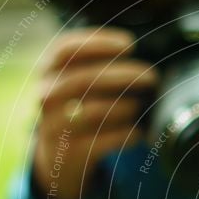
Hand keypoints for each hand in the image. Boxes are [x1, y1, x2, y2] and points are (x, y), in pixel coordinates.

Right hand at [33, 27, 158, 198]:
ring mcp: (54, 125)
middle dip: (124, 75)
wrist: (57, 155)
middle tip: (151, 76)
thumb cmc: (77, 108)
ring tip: (140, 106)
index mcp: (48, 72)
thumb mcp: (76, 82)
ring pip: (94, 111)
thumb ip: (98, 65)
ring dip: (126, 107)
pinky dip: (126, 135)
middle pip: (85, 79)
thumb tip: (141, 54)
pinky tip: (139, 133)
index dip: (99, 43)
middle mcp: (46, 96)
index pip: (67, 49)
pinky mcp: (69, 152)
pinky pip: (103, 141)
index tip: (129, 44)